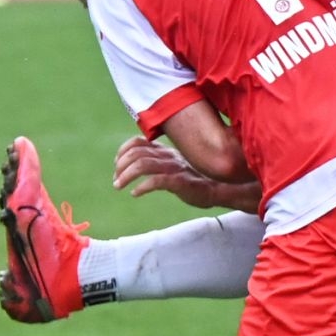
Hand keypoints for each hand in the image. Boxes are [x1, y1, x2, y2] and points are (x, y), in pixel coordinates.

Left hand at [112, 135, 262, 210]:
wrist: (220, 189)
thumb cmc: (197, 179)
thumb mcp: (176, 166)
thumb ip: (161, 162)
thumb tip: (141, 164)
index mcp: (166, 151)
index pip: (138, 142)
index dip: (123, 151)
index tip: (117, 165)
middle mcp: (169, 156)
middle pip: (136, 152)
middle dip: (121, 166)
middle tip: (116, 181)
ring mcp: (174, 168)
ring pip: (143, 164)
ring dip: (126, 176)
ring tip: (119, 186)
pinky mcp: (180, 182)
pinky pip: (156, 181)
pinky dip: (142, 187)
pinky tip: (135, 194)